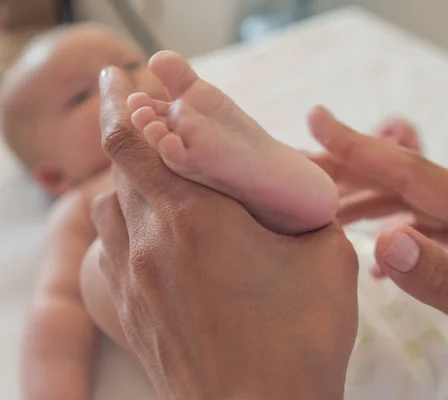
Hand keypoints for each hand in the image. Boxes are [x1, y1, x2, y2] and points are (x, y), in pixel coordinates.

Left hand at [92, 68, 358, 399]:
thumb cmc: (300, 341)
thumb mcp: (328, 260)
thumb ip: (308, 211)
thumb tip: (297, 192)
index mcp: (201, 220)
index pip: (141, 144)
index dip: (126, 106)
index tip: (126, 83)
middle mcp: (155, 245)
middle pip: (118, 170)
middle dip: (123, 131)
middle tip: (136, 112)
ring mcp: (136, 282)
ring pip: (107, 210)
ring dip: (120, 181)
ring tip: (143, 169)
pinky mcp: (132, 314)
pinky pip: (106, 254)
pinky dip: (116, 228)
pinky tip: (140, 232)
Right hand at [308, 106, 447, 384]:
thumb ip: (440, 279)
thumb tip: (382, 242)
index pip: (414, 172)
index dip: (361, 147)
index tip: (318, 122)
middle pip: (405, 179)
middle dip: (349, 168)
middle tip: (298, 166)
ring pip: (412, 200)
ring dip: (365, 199)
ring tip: (321, 206)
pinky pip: (427, 224)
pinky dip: (391, 227)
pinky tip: (368, 241)